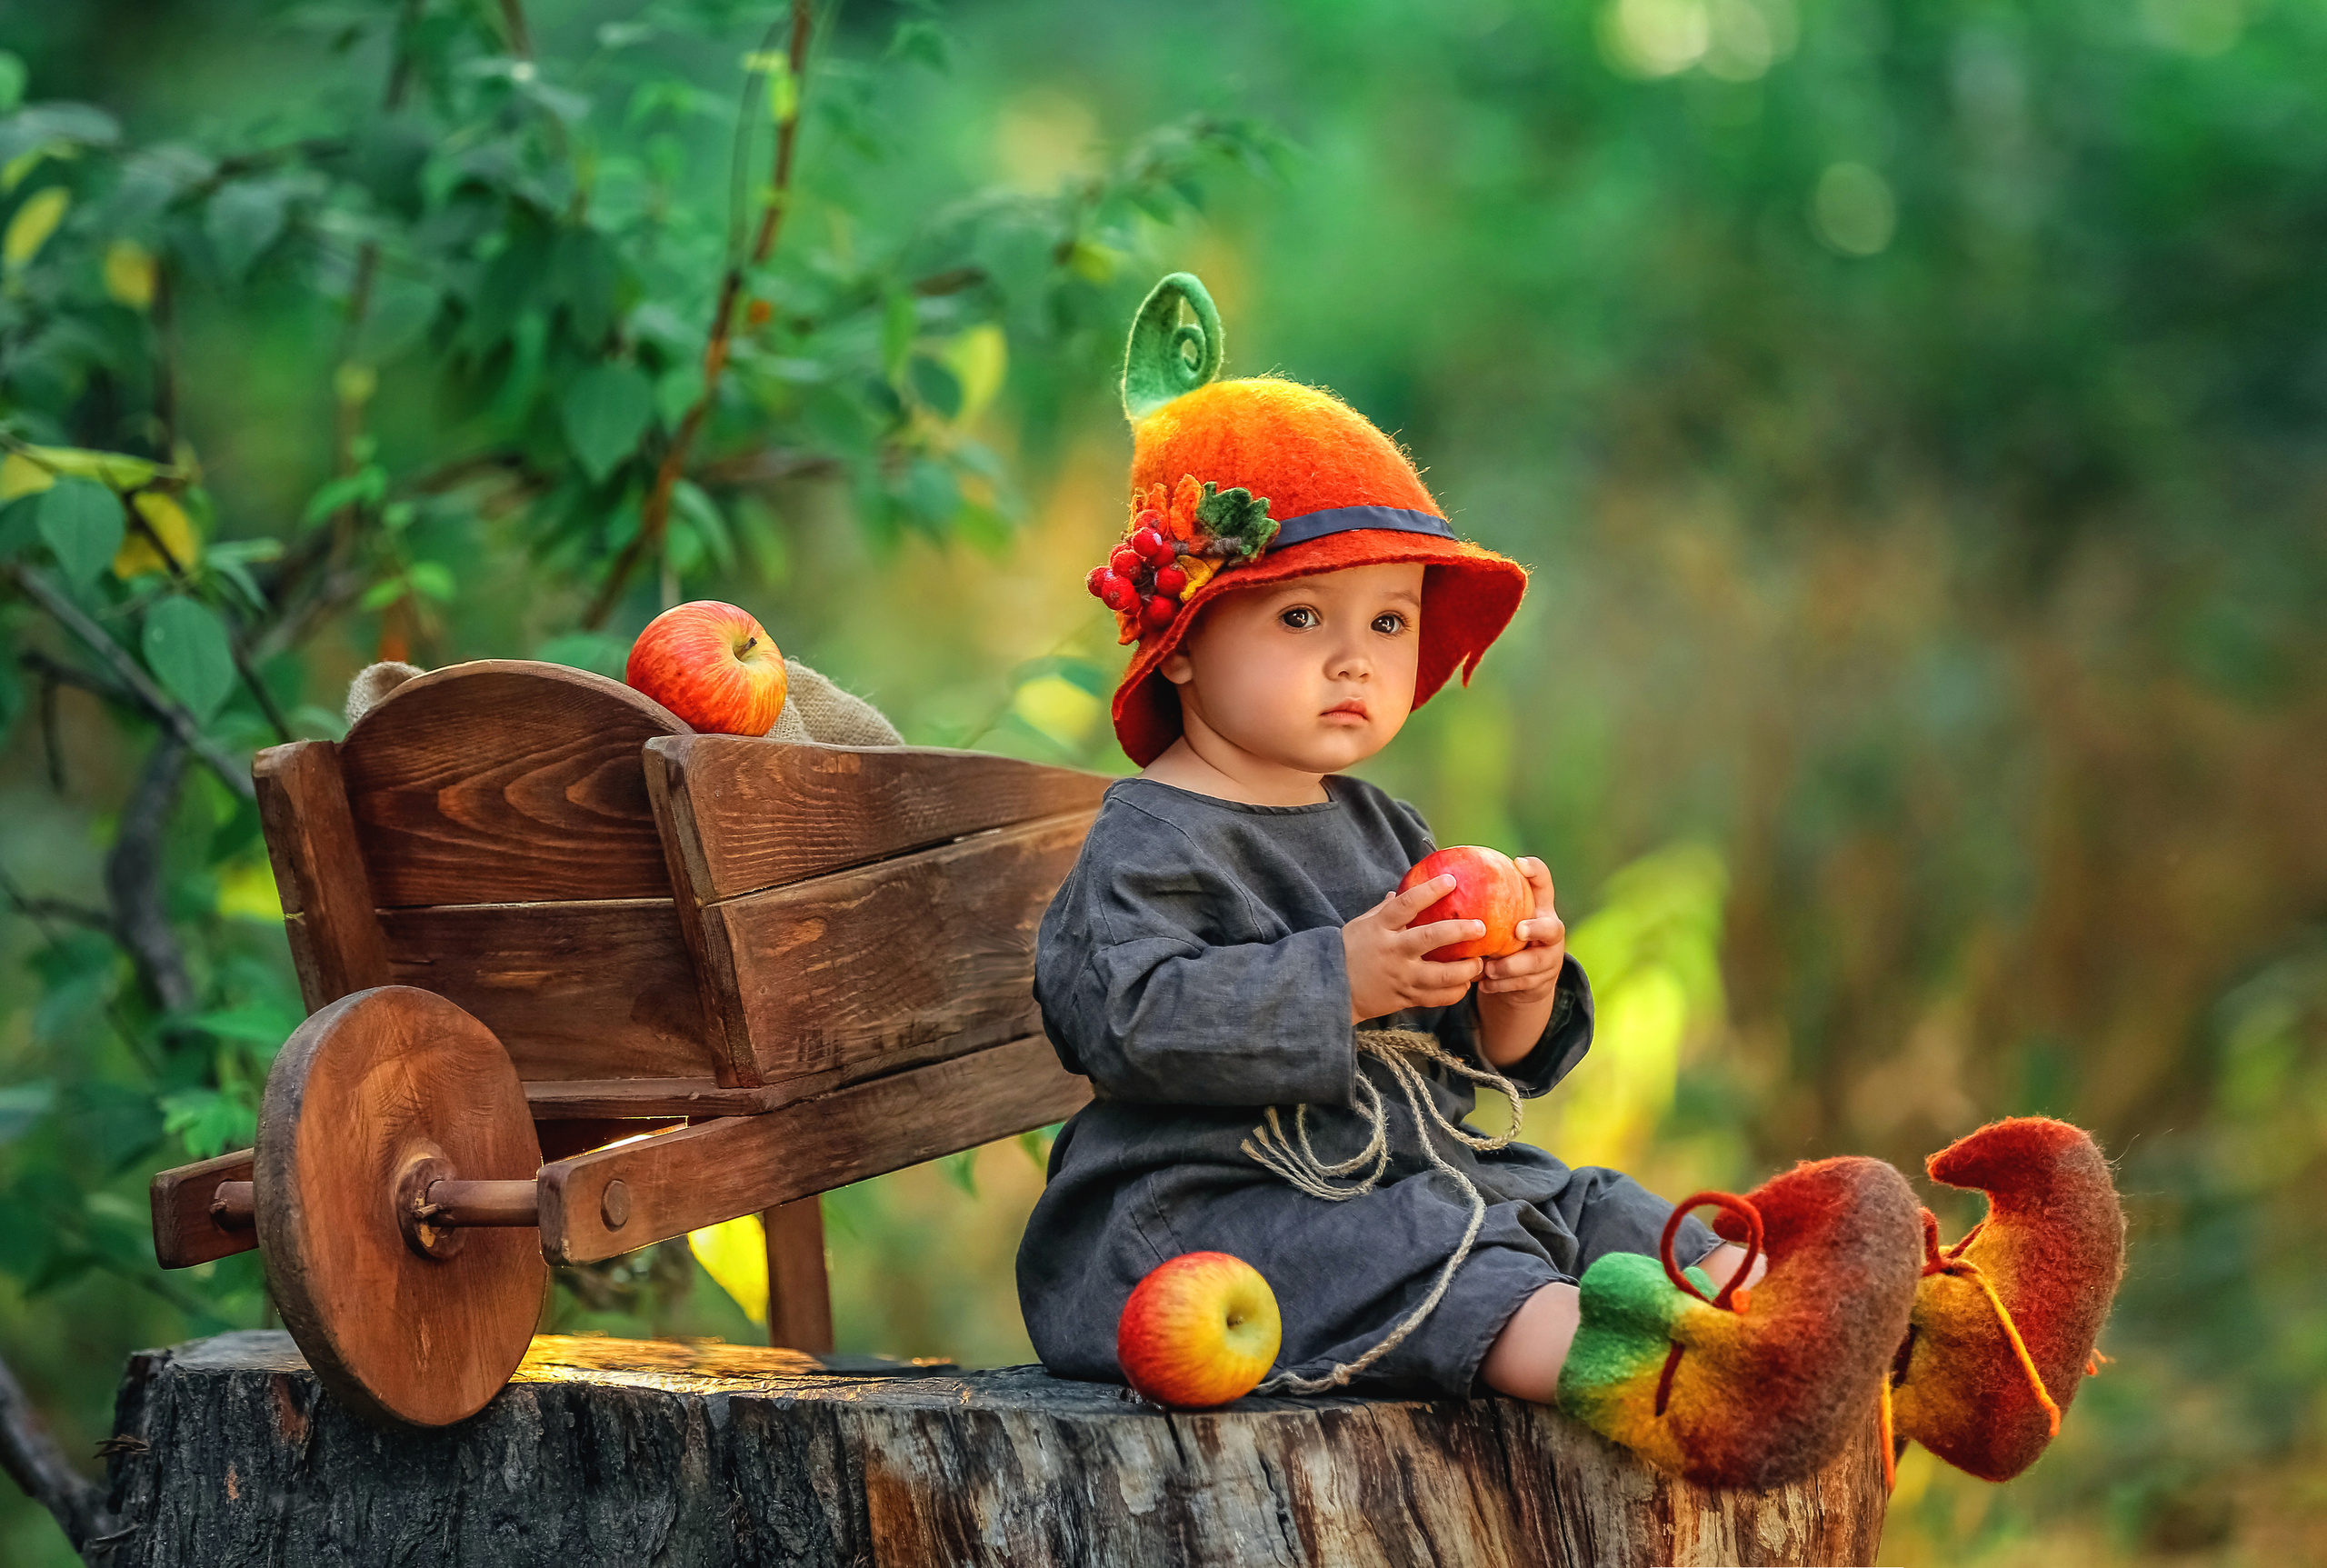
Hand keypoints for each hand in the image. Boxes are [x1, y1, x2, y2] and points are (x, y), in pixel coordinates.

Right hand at [1342, 875, 1486, 1022]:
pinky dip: (1455, 992)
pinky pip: (1437, 998)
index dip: (1430, 891)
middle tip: (1480, 927)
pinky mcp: (1406, 997)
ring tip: (1479, 963)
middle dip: (1459, 931)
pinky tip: (1465, 984)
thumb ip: (1383, 910)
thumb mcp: (1361, 925)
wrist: (1332, 990)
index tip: (1452, 880)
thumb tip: (1399, 891)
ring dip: (1465, 970)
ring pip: (1441, 975)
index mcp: (1380, 928)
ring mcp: (1400, 976)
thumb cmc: (1347, 951)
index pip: (1406, 904)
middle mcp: (1392, 952)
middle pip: (1430, 938)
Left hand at [1479, 858, 1565, 1004]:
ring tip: (1489, 968)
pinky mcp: (1542, 983)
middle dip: (1537, 928)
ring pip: (1536, 963)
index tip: (1517, 863)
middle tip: (1518, 930)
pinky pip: (1522, 984)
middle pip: (1552, 928)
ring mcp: (1549, 959)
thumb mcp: (1498, 917)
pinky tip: (1483, 984)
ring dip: (1511, 966)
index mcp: (1539, 908)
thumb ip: (1480, 901)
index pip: (1543, 883)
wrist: (1523, 979)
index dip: (1535, 871)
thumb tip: (1436, 879)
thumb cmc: (1503, 937)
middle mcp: (1550, 932)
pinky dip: (1502, 984)